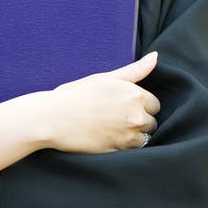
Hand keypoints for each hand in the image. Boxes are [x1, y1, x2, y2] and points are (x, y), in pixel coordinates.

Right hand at [43, 52, 159, 153]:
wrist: (52, 118)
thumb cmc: (76, 95)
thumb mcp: (105, 77)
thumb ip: (134, 70)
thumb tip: (155, 56)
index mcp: (134, 95)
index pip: (154, 104)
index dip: (139, 104)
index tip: (122, 105)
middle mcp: (135, 115)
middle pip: (151, 122)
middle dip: (139, 120)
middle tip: (116, 116)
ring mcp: (128, 135)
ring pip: (144, 137)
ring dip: (134, 135)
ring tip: (112, 128)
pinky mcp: (118, 150)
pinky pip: (133, 150)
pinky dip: (125, 146)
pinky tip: (109, 137)